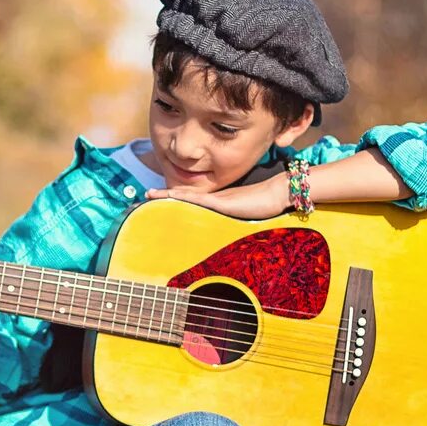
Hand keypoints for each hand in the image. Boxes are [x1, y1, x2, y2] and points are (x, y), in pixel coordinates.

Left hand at [145, 177, 289, 220]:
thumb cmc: (269, 206)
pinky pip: (199, 199)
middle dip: (165, 195)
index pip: (193, 200)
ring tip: (151, 194)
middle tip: (146, 194)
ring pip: (188, 196)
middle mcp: (215, 198)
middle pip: (185, 195)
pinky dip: (184, 198)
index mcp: (219, 203)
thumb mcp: (248, 217)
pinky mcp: (223, 202)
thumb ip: (238, 221)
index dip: (176, 198)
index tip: (160, 198)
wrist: (280, 194)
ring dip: (169, 195)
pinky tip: (171, 196)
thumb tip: (233, 231)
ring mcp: (218, 199)